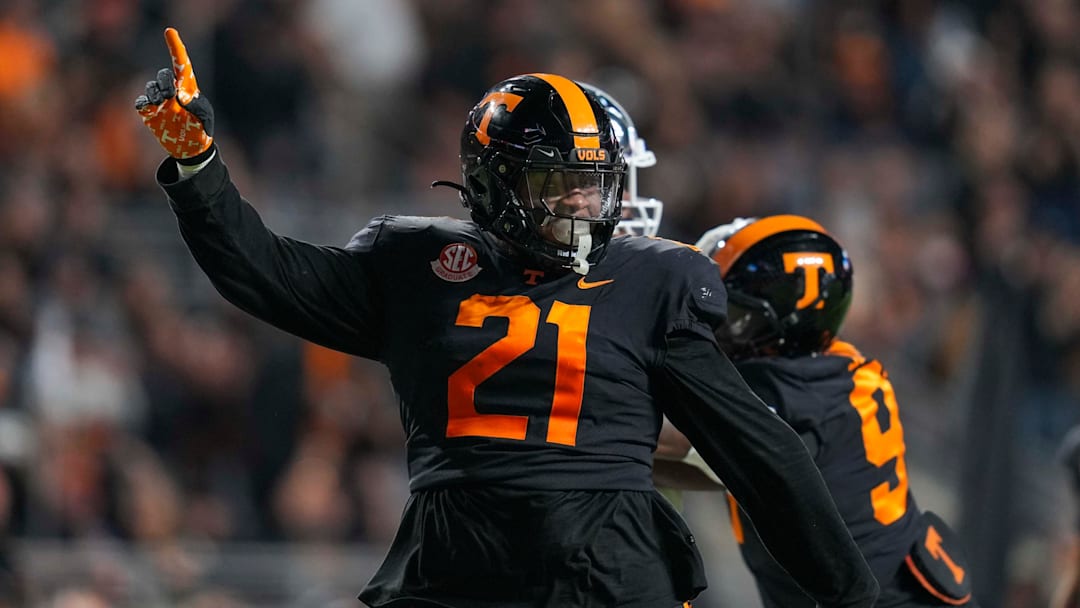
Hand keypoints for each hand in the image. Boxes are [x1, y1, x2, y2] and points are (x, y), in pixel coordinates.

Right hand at [134, 28, 213, 159]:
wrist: (190, 148)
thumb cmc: (202, 129)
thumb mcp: (205, 118)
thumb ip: (196, 105)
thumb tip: (180, 95)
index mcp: (188, 87)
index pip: (181, 64)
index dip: (175, 47)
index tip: (169, 31)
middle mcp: (172, 90)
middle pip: (164, 75)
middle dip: (165, 82)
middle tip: (170, 96)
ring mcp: (159, 100)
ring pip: (151, 87)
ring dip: (155, 94)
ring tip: (162, 104)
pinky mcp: (149, 112)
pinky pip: (140, 102)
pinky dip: (143, 103)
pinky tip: (150, 109)